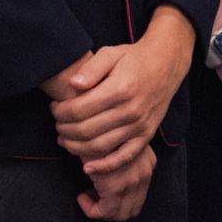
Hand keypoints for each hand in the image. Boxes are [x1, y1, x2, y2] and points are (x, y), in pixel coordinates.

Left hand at [52, 9, 192, 174]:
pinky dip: (105, 166)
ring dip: (75, 147)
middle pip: (85, 130)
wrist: (166, 64)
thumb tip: (73, 84)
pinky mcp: (146, 134)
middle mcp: (130, 110)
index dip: (59, 112)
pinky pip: (124, 157)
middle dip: (63, 129)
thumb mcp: (111, 53)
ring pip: (99, 146)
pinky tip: (88, 167)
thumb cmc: (134, 58)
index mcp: (119, 89)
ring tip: (65, 139)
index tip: (54, 107)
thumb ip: (91, 68)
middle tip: (57, 123)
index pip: (78, 110)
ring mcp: (139, 125)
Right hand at [78, 141, 155, 221]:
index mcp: (147, 165)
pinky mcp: (115, 187)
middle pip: (132, 209)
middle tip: (94, 198)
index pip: (138, 196)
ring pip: (121, 214)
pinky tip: (81, 197)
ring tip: (88, 196)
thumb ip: (114, 160)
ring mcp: (132, 182)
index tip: (99, 191)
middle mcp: (144, 175)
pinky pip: (104, 211)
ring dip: (102, 210)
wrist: (96, 125)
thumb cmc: (102, 134)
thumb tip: (100, 174)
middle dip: (111, 210)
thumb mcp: (116, 145)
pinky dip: (91, 209)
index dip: (118, 199)